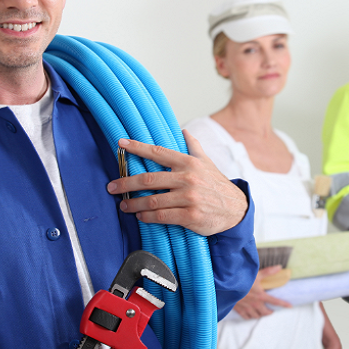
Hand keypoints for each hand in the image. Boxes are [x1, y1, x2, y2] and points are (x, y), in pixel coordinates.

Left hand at [107, 130, 248, 235]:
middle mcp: (187, 178)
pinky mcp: (190, 216)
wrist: (236, 209)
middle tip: (112, 187)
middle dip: (126, 183)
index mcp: (189, 163)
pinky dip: (147, 217)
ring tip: (124, 205)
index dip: (137, 147)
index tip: (121, 144)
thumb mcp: (207, 163)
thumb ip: (194, 147)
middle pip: (149, 179)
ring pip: (152, 200)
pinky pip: (162, 216)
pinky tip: (141, 217)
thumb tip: (184, 132)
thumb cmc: (217, 185)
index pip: (158, 152)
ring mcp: (189, 197)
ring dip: (134, 204)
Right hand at [232, 266, 292, 318]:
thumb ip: (268, 272)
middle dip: (270, 312)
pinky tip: (251, 314)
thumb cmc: (242, 280)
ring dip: (260, 314)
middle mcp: (256, 304)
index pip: (275, 302)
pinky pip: (247, 317)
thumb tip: (279, 267)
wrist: (227, 288)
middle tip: (271, 310)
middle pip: (266, 313)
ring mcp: (248, 308)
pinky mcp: (240, 310)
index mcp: (261, 296)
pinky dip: (251, 316)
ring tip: (261, 312)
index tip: (290, 306)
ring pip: (257, 316)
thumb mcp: (256, 275)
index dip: (284, 304)